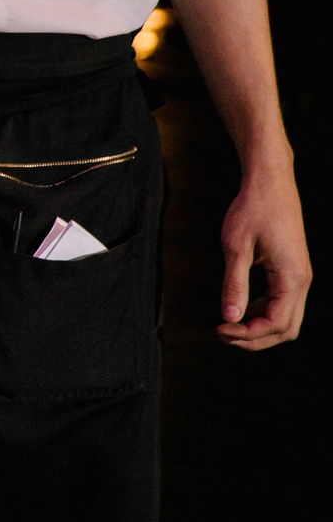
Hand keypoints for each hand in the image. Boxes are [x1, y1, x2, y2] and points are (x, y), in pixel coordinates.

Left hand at [218, 165, 308, 348]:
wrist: (270, 183)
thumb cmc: (252, 209)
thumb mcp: (236, 246)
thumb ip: (233, 284)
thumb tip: (229, 317)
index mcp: (292, 277)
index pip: (276, 324)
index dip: (248, 334)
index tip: (219, 328)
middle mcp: (301, 281)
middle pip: (287, 328)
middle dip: (255, 338)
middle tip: (222, 333)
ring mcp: (299, 276)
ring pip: (287, 318)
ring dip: (259, 327)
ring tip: (227, 323)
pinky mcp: (292, 270)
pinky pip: (282, 302)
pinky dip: (262, 312)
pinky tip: (240, 307)